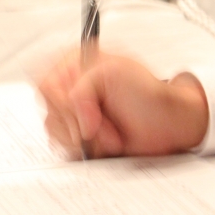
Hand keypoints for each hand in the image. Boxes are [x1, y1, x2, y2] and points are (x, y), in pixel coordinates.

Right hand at [37, 50, 208, 158]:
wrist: (167, 124)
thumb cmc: (148, 94)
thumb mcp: (115, 72)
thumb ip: (83, 87)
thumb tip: (76, 116)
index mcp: (75, 64)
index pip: (47, 84)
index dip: (66, 105)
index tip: (90, 117)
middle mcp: (70, 88)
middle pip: (50, 111)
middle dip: (80, 124)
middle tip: (104, 125)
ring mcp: (73, 114)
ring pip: (55, 132)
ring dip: (86, 139)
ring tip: (111, 134)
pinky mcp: (77, 136)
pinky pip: (64, 148)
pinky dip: (86, 150)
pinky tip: (105, 144)